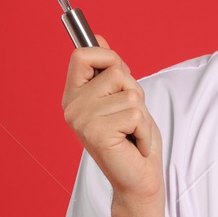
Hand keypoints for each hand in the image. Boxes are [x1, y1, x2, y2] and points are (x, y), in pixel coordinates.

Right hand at [61, 34, 162, 202]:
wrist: (137, 180)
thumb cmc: (132, 139)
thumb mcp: (121, 97)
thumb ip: (108, 71)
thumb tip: (98, 36)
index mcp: (74, 95)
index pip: (81, 54)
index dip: (107, 56)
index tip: (119, 73)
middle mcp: (72, 107)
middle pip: (115, 71)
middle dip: (134, 91)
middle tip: (128, 117)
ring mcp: (82, 120)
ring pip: (130, 93)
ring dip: (141, 114)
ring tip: (132, 132)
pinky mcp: (97, 134)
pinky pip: (136, 114)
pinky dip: (144, 130)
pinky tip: (134, 144)